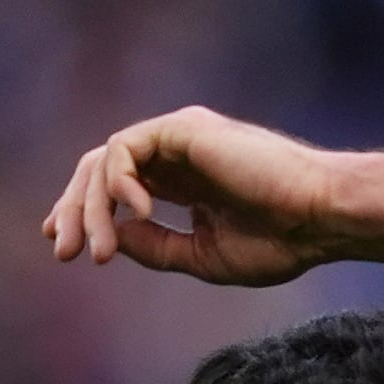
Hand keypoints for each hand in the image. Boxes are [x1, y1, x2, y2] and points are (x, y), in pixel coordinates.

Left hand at [42, 109, 339, 286]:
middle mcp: (175, 153)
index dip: (83, 211)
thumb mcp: (203, 256)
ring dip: (90, 206)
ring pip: (105, 159)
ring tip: (99, 250)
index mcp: (182, 180)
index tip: (64, 244)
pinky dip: (119, 182)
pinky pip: (126, 147)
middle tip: (65, 252)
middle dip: (74, 210)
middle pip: (99, 170)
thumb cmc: (280, 240)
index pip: (114, 185)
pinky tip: (138, 214)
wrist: (319, 219)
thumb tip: (112, 236)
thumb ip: (156, 246)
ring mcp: (177, 137)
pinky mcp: (183, 128)